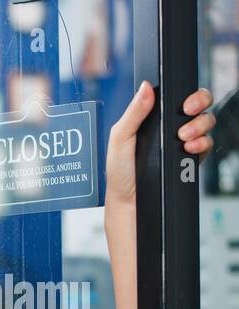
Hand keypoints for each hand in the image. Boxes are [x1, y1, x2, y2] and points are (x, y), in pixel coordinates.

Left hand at [106, 81, 214, 209]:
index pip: (177, 96)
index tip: (183, 102)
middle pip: (198, 104)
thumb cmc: (120, 171)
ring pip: (205, 122)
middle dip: (200, 102)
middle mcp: (170, 127)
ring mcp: (182, 141)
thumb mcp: (120, 138)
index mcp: (153, 117)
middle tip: (188, 112)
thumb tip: (145, 87)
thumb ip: (133, 113)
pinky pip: (207, 144)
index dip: (186, 93)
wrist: (129, 201)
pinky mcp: (191, 157)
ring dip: (199, 125)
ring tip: (183, 138)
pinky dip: (202, 144)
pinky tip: (189, 148)